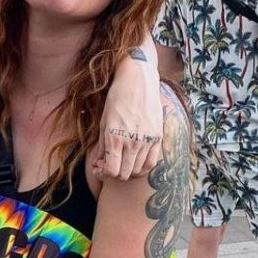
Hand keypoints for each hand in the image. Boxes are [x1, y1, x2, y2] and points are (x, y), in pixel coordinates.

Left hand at [93, 58, 162, 180]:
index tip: (102, 168)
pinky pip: (152, 163)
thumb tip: (99, 166)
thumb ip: (102, 147)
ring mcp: (147, 141)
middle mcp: (132, 142)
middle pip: (125, 174)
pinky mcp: (158, 138)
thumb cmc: (116, 101)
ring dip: (129, 170)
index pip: (112, 171)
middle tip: (111, 165)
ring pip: (138, 170)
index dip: (105, 174)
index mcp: (115, 138)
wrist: (137, 84)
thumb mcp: (103, 123)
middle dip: (116, 173)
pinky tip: (136, 161)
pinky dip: (143, 167)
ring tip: (123, 161)